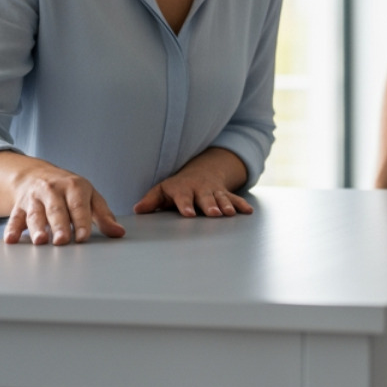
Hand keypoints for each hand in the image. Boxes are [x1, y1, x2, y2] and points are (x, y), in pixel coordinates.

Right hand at [3, 163, 125, 245]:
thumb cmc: (70, 190)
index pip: (79, 206)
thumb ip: (104, 216)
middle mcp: (53, 190)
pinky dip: (11, 229)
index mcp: (74, 187)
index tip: (83, 238)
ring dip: (37, 228)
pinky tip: (11, 240)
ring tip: (40, 241)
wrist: (36, 174)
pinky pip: (15, 218)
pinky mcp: (19, 206)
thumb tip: (119, 233)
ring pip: (35, 214)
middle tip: (62, 241)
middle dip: (60, 225)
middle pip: (56, 210)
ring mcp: (34, 198)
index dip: (81, 222)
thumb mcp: (90, 197)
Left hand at [134, 171, 254, 218]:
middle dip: (210, 205)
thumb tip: (137, 210)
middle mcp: (200, 190)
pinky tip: (248, 211)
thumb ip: (151, 200)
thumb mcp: (163, 190)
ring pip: (221, 198)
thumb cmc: (177, 187)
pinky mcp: (225, 194)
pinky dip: (241, 204)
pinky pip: (235, 198)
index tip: (188, 214)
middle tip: (214, 214)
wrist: (201, 172)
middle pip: (205, 198)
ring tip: (229, 213)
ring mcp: (214, 191)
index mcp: (183, 189)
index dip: (185, 205)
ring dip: (226, 205)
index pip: (183, 197)